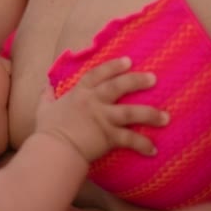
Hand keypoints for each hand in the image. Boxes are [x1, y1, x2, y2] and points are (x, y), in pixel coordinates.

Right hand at [36, 57, 168, 160]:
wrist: (54, 149)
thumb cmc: (48, 131)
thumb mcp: (44, 109)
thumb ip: (47, 96)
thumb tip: (46, 86)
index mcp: (79, 94)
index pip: (97, 74)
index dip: (113, 66)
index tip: (128, 61)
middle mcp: (94, 102)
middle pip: (119, 86)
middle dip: (137, 81)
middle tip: (154, 78)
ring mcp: (103, 118)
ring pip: (132, 112)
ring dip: (150, 114)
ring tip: (165, 117)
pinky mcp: (109, 136)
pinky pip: (130, 139)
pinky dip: (142, 144)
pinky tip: (153, 149)